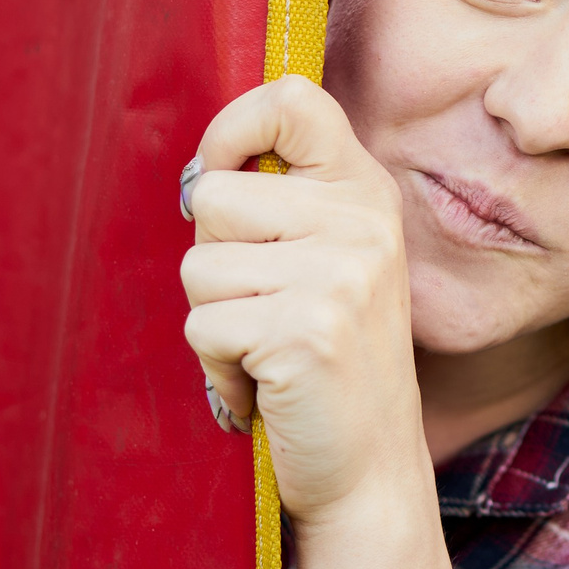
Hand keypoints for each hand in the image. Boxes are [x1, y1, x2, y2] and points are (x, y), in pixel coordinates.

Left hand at [180, 75, 431, 531]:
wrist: (370, 468)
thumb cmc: (329, 362)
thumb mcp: (330, 260)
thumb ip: (285, 205)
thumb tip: (200, 178)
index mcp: (365, 192)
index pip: (292, 101)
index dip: (232, 131)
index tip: (224, 180)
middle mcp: (362, 223)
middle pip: (213, 197)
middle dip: (214, 261)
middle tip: (265, 308)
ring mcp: (340, 276)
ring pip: (198, 267)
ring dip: (214, 322)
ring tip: (265, 351)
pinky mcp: (306, 331)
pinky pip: (203, 327)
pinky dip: (217, 370)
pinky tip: (264, 387)